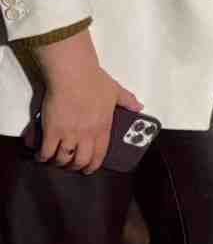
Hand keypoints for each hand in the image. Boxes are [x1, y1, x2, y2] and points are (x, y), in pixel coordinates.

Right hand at [33, 31, 142, 173]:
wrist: (74, 74)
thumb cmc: (94, 81)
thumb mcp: (116, 91)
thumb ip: (128, 101)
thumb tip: (139, 107)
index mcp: (103, 127)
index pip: (99, 154)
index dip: (93, 165)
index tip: (89, 169)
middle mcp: (86, 134)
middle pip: (81, 160)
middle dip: (75, 166)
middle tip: (71, 165)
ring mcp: (69, 133)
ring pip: (63, 158)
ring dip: (59, 162)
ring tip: (56, 160)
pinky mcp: (52, 130)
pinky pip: (47, 151)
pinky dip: (43, 156)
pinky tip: (42, 155)